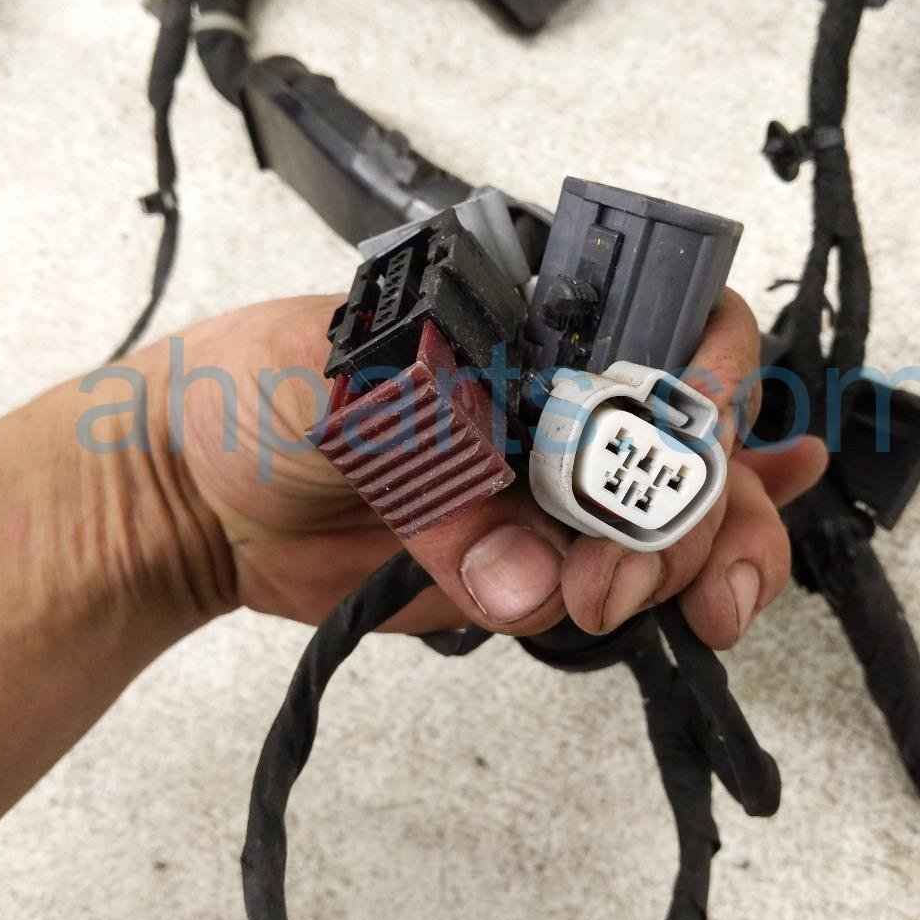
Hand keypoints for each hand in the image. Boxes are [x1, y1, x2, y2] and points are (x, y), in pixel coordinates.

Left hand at [148, 290, 826, 646]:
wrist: (193, 496)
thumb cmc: (250, 390)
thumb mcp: (330, 375)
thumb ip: (429, 446)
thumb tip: (518, 566)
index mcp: (532, 320)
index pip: (677, 327)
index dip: (711, 382)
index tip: (687, 439)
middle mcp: (565, 400)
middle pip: (695, 441)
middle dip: (681, 513)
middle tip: (608, 572)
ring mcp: (556, 490)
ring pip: (680, 525)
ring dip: (678, 571)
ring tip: (604, 599)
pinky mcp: (533, 568)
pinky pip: (623, 584)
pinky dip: (682, 591)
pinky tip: (725, 598)